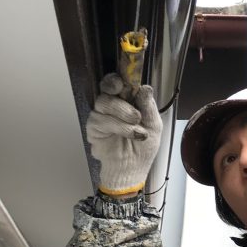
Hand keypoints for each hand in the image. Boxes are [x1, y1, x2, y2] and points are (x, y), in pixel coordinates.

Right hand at [86, 74, 162, 195]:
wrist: (133, 169)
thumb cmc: (143, 148)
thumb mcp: (153, 126)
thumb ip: (148, 107)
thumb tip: (145, 88)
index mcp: (128, 101)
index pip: (120, 82)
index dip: (121, 77)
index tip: (126, 78)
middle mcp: (112, 105)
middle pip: (107, 86)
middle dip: (115, 86)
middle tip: (124, 93)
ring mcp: (101, 115)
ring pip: (105, 102)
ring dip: (123, 112)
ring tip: (136, 125)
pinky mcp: (93, 128)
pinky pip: (101, 119)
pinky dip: (119, 126)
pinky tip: (130, 133)